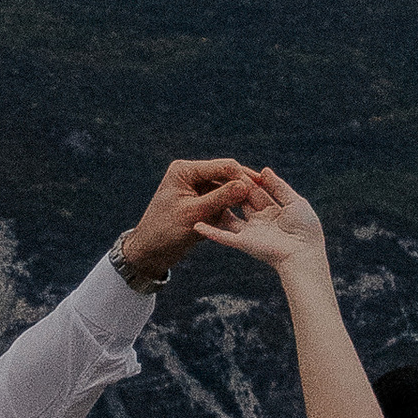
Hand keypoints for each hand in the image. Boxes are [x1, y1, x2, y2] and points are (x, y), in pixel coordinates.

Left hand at [115, 157, 262, 282]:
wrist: (149, 251)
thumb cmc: (165, 232)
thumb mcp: (194, 214)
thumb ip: (220, 198)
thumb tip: (246, 185)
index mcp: (185, 170)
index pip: (223, 166)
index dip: (243, 176)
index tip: (260, 188)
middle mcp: (192, 175)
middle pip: (227, 175)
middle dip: (245, 185)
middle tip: (268, 194)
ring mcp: (197, 188)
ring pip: (227, 189)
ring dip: (241, 197)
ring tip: (263, 205)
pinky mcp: (201, 202)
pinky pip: (223, 201)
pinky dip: (233, 207)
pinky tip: (250, 213)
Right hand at [192, 165, 327, 275]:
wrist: (303, 254)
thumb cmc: (305, 229)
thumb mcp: (294, 202)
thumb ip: (278, 186)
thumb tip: (264, 170)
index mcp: (273, 211)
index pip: (257, 190)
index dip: (247, 179)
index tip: (234, 166)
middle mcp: (260, 220)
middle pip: (241, 200)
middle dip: (231, 187)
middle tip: (216, 172)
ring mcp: (250, 232)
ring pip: (229, 217)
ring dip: (217, 206)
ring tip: (201, 193)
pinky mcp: (243, 243)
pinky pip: (223, 236)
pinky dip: (210, 232)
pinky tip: (196, 225)